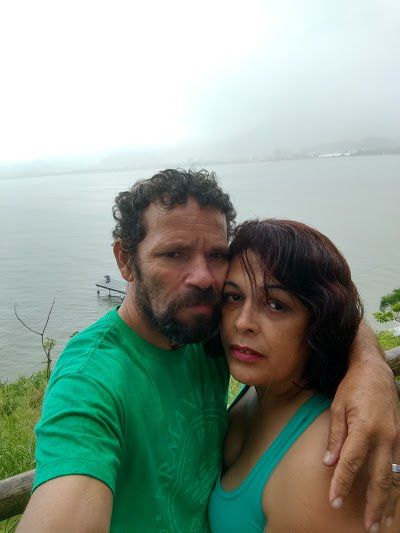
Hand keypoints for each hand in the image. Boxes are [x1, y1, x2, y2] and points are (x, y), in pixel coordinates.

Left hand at [325, 356, 399, 531]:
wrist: (375, 370)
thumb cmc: (353, 387)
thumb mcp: (337, 407)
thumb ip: (335, 436)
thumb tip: (329, 463)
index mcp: (365, 428)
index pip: (351, 463)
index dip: (342, 483)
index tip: (334, 501)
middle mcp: (385, 436)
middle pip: (380, 478)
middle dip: (374, 504)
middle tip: (368, 526)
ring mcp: (397, 438)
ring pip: (395, 477)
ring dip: (389, 501)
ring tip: (382, 521)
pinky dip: (398, 486)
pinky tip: (394, 500)